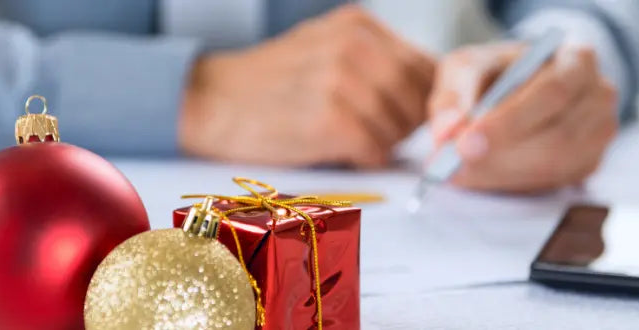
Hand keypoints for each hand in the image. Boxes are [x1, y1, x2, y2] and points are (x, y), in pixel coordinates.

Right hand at [179, 5, 433, 167]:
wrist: (211, 101)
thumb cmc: (270, 85)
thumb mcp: (324, 50)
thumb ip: (373, 62)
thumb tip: (426, 98)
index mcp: (359, 25)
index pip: (427, 67)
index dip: (425, 101)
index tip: (406, 119)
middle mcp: (355, 45)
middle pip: (420, 98)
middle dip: (408, 125)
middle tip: (379, 135)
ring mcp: (342, 80)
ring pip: (400, 126)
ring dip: (385, 144)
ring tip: (353, 142)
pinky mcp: (329, 118)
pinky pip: (376, 149)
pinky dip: (366, 159)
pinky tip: (343, 153)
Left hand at [428, 42, 617, 191]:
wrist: (517, 87)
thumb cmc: (495, 73)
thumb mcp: (466, 68)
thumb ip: (452, 96)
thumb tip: (447, 134)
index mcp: (576, 60)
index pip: (551, 93)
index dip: (508, 122)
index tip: (465, 143)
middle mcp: (598, 97)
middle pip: (557, 138)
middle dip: (500, 157)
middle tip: (453, 167)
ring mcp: (599, 134)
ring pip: (555, 167)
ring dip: (501, 175)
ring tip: (458, 171)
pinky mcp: (588, 164)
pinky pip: (552, 183)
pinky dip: (510, 184)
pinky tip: (480, 176)